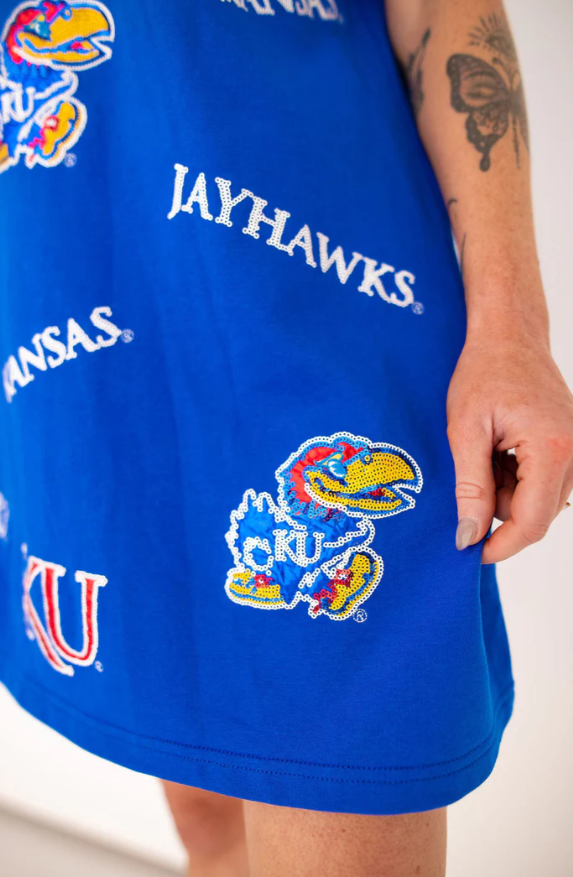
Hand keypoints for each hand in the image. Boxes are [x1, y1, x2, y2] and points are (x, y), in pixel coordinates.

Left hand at [446, 329, 572, 562]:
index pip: (532, 521)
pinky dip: (518, 477)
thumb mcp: (465, 431)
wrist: (509, 335)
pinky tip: (500, 449)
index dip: (501, 545)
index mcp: (552, 449)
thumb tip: (469, 536)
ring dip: (508, 491)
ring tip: (486, 451)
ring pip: (540, 501)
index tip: (470, 552)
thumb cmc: (484, 372)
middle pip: (538, 515)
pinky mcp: (572, 445)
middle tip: (473, 470)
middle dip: (500, 508)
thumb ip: (470, 488)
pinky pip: (545, 481)